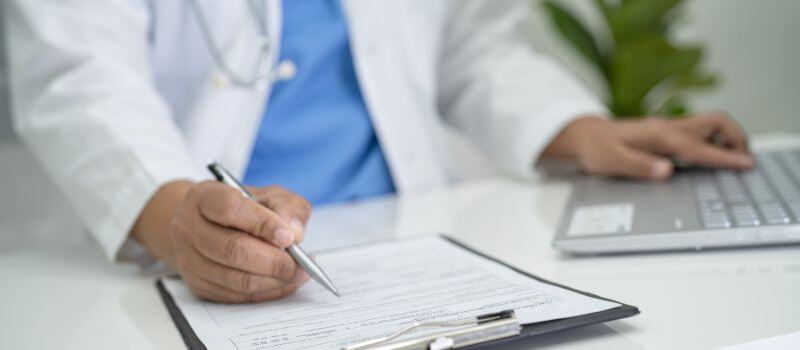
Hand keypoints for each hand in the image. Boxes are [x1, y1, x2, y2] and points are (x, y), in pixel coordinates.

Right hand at [132, 181, 311, 302]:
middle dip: (273, 261)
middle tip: (298, 263)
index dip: (263, 224)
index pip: (231, 209)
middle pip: (233, 249)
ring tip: (297, 273)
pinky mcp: (198, 284)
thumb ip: (287, 206)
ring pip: (235, 278)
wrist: (207, 224)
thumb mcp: (268, 195)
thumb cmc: (242, 208)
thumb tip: (295, 232)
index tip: (288, 237)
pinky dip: (266, 292)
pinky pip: (236, 296)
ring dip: (273, 281)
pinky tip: (283, 283)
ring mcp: (189, 258)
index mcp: (204, 196)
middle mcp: (189, 227)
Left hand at [542, 111, 754, 179]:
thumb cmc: (597, 149)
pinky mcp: (667, 133)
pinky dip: (715, 141)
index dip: (726, 158)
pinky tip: (712, 156)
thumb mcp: (613, 161)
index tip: (746, 165)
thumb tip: (666, 171)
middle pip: (716, 122)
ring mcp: (669, 129)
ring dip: (728, 138)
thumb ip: (640, 166)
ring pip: (711, 125)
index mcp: (660, 136)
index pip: (701, 147)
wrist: (584, 137)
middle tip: (745, 160)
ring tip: (735, 159)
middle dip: (737, 138)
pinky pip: (700, 133)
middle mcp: (668, 128)